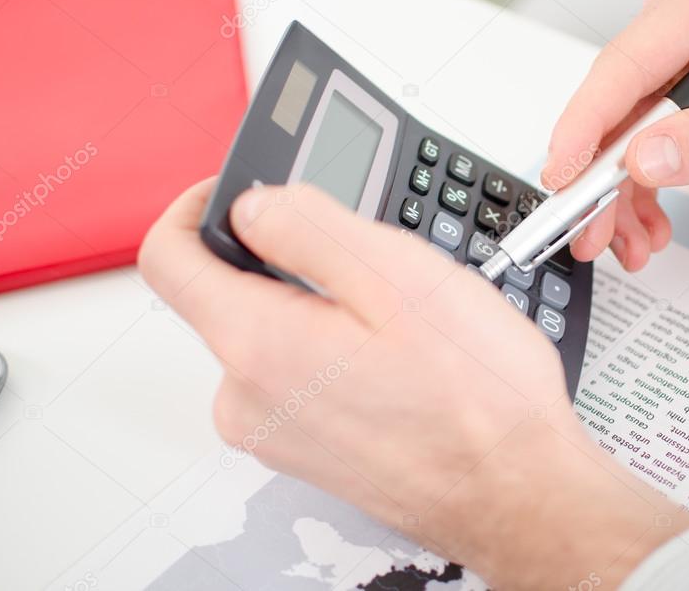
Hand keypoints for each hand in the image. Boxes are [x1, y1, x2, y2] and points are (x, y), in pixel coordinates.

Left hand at [139, 180, 688, 588]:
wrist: (518, 496)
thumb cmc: (477, 399)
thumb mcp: (401, 276)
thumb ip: (310, 225)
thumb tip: (254, 204)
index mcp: (258, 345)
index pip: (169, 257)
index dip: (197, 205)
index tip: (239, 191)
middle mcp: (248, 399)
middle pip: (228, 294)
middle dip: (289, 259)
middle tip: (369, 260)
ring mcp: (276, 431)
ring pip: (271, 334)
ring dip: (321, 307)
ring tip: (400, 320)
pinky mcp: (306, 448)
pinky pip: (297, 375)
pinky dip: (333, 349)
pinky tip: (397, 358)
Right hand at [543, 0, 688, 269]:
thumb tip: (644, 158)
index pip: (625, 66)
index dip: (585, 126)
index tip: (562, 176)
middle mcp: (681, 18)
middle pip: (612, 104)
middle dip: (598, 178)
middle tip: (590, 233)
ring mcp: (674, 51)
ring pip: (618, 129)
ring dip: (617, 193)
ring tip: (629, 242)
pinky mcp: (674, 83)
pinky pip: (637, 136)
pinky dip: (638, 183)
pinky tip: (646, 221)